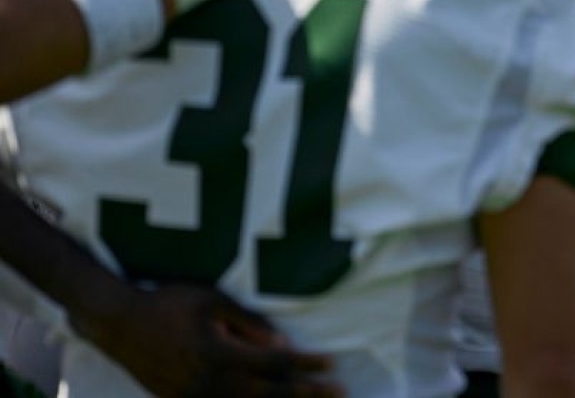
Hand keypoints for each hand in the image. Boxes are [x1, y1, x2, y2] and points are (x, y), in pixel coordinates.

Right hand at [72, 282, 338, 396]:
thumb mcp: (212, 301)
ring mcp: (193, 397)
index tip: (333, 364)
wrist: (119, 324)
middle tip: (341, 392)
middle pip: (268, 393)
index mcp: (219, 354)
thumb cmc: (169, 303)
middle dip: (307, 393)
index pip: (274, 364)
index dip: (305, 365)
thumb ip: (249, 324)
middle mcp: (208, 382)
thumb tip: (282, 345)